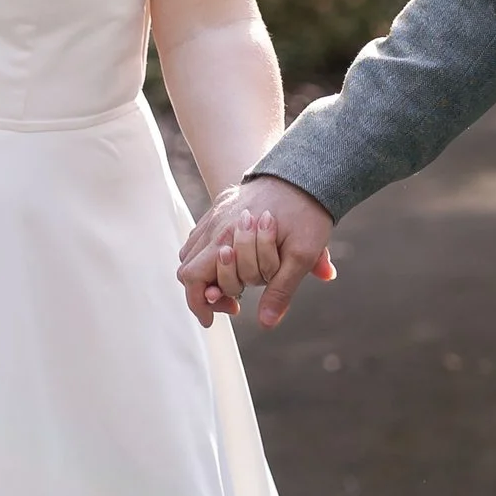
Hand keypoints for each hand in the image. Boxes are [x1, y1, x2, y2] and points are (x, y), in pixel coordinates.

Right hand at [177, 178, 335, 325]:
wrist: (307, 172)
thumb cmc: (306, 213)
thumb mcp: (301, 256)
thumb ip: (281, 290)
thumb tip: (266, 323)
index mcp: (229, 239)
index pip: (193, 279)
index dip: (200, 304)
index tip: (214, 319)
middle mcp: (215, 226)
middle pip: (187, 269)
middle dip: (206, 292)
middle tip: (235, 302)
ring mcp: (215, 214)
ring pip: (191, 252)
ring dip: (206, 272)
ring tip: (233, 283)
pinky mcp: (221, 206)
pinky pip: (200, 235)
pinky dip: (209, 254)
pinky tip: (232, 259)